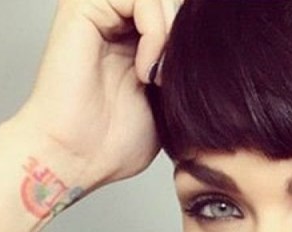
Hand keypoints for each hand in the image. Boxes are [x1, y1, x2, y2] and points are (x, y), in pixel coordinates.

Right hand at [14, 0, 180, 188]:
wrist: (77, 156)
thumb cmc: (115, 141)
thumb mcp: (170, 101)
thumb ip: (185, 67)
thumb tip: (214, 43)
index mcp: (136, 34)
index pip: (182, 13)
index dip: (197, 41)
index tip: (190, 84)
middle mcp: (117, 16)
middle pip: (175, 2)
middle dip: (187, 39)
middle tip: (172, 83)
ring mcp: (100, 9)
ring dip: (172, 39)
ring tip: (159, 80)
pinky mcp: (83, 7)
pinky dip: (155, 34)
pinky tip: (145, 72)